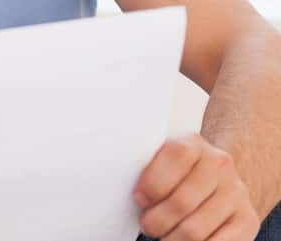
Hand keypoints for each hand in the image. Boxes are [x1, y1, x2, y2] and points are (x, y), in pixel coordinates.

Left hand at [135, 134, 259, 240]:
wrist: (215, 178)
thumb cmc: (174, 173)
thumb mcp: (160, 160)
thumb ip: (145, 167)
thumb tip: (126, 192)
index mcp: (192, 143)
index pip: (175, 157)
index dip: (152, 183)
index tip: (139, 199)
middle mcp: (219, 164)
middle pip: (181, 202)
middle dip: (156, 221)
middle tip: (148, 225)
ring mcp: (236, 192)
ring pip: (195, 229)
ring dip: (172, 238)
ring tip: (164, 234)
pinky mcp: (248, 219)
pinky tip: (184, 239)